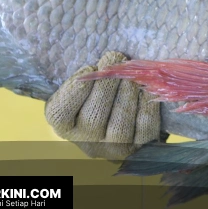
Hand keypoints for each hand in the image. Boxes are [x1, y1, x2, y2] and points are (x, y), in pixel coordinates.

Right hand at [45, 52, 160, 158]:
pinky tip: (145, 89)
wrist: (122, 114)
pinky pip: (143, 129)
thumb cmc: (98, 91)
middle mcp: (86, 141)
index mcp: (65, 126)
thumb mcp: (84, 85)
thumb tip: (104, 63)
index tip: (90, 68)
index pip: (62, 114)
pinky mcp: (138, 148)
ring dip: (127, 95)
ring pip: (120, 126)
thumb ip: (86, 77)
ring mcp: (112, 148)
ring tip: (130, 75)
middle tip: (116, 60)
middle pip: (93, 118)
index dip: (76, 90)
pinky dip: (145, 107)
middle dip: (106, 85)